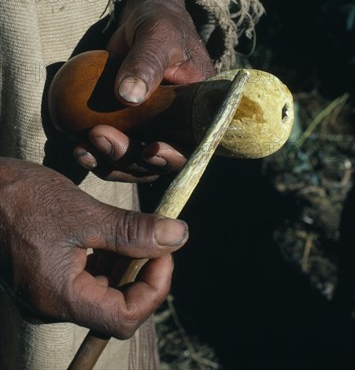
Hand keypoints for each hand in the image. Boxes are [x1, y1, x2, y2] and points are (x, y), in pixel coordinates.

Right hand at [0, 158, 187, 337]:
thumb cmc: (22, 199)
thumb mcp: (84, 214)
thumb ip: (132, 231)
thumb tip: (178, 236)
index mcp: (60, 297)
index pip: (124, 317)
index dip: (154, 287)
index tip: (165, 251)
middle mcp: (50, 306)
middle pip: (114, 307)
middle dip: (141, 272)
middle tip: (152, 236)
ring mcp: (44, 294)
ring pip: (100, 293)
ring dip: (123, 264)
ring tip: (130, 230)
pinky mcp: (41, 279)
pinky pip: (83, 281)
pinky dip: (104, 260)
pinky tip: (108, 234)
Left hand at [74, 0, 214, 181]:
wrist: (143, 19)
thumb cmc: (161, 22)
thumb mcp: (158, 36)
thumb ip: (146, 63)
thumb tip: (129, 96)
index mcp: (199, 108)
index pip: (192, 144)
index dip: (172, 156)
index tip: (148, 150)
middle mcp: (180, 126)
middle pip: (158, 160)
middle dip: (129, 158)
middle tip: (99, 136)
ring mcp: (154, 129)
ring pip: (135, 163)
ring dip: (110, 163)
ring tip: (83, 149)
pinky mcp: (130, 127)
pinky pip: (118, 150)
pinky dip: (99, 154)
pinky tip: (80, 148)